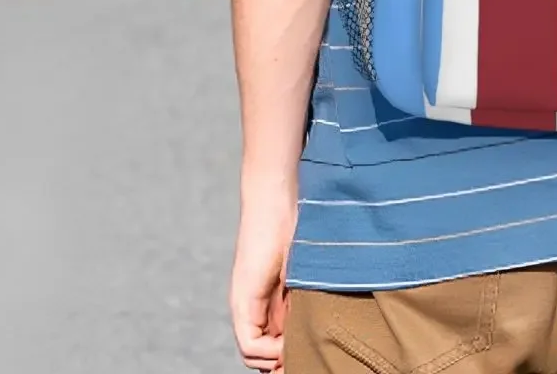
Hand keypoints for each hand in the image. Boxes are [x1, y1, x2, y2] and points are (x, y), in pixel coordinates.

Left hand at [231, 181, 297, 371]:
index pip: (270, 344)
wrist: (276, 199)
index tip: (309, 353)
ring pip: (253, 353)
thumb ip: (302, 295)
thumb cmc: (296, 224)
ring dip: (276, 359)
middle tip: (304, 360)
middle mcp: (250, 306)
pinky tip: (286, 342)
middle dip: (282, 362)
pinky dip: (269, 351)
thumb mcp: (303, 270)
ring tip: (296, 350)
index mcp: (266, 299)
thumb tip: (312, 325)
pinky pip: (249, 343)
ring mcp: (244, 303)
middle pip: (261, 354)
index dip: (287, 355)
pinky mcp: (243, 299)